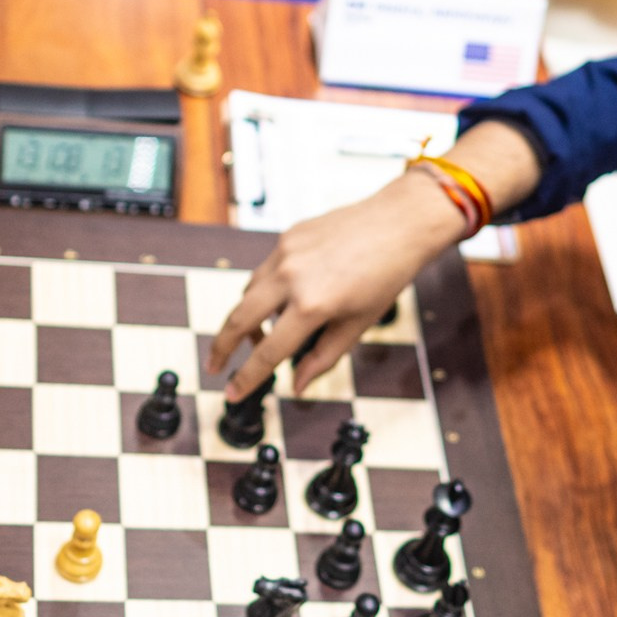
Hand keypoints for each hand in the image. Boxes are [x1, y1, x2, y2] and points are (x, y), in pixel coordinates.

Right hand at [208, 169, 463, 399]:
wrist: (399, 223)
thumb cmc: (386, 274)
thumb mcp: (357, 325)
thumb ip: (322, 358)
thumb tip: (297, 385)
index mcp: (313, 305)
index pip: (268, 352)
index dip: (246, 378)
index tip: (232, 394)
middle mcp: (292, 277)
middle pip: (238, 319)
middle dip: (222, 347)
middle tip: (216, 367)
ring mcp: (285, 253)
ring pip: (247, 293)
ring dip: (245, 319)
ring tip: (259, 337)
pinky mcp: (287, 237)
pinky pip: (263, 271)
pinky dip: (263, 292)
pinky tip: (280, 303)